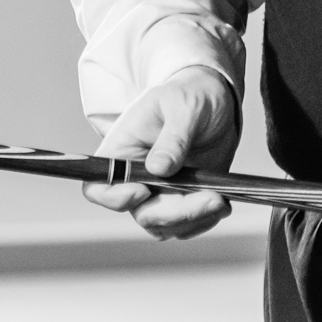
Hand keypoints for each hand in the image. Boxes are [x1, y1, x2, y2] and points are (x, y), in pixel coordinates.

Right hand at [80, 66, 240, 240]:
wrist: (214, 101)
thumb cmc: (189, 95)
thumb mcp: (182, 106)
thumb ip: (173, 137)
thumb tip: (159, 168)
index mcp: (121, 151)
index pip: (98, 187)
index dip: (114, 197)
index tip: (143, 191)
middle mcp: (136, 179)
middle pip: (140, 212)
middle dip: (174, 212)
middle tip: (210, 197)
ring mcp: (160, 193)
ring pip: (165, 225)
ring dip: (193, 219)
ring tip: (220, 199)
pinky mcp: (183, 201)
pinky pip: (188, 225)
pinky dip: (205, 220)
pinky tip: (222, 202)